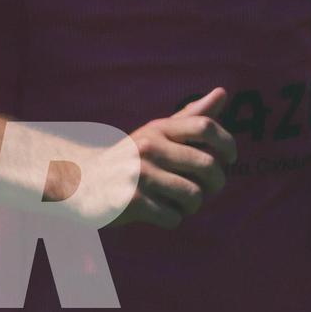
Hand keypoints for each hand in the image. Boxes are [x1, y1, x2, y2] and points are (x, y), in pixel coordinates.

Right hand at [83, 88, 235, 229]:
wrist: (81, 181)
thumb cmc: (130, 159)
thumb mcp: (156, 133)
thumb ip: (189, 117)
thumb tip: (222, 92)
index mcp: (158, 129)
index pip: (205, 126)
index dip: (228, 144)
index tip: (229, 159)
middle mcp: (148, 146)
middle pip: (208, 166)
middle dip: (216, 184)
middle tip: (206, 190)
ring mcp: (139, 173)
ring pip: (194, 196)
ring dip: (192, 206)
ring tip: (178, 202)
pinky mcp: (130, 200)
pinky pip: (173, 217)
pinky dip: (171, 219)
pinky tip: (158, 212)